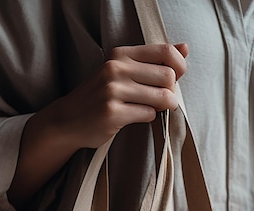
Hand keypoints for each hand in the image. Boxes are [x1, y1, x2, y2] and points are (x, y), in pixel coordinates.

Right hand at [49, 43, 188, 149]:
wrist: (68, 119)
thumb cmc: (100, 96)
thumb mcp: (122, 70)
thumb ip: (153, 59)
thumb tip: (185, 47)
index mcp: (120, 54)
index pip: (164, 52)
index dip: (179, 67)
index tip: (175, 79)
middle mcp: (116, 68)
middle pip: (168, 76)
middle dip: (170, 91)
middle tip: (160, 99)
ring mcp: (113, 90)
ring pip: (162, 97)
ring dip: (163, 107)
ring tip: (150, 108)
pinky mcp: (113, 113)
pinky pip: (149, 115)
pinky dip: (148, 117)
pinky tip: (135, 116)